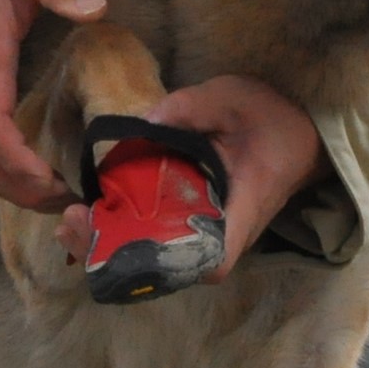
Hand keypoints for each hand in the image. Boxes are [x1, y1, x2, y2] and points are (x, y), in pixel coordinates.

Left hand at [53, 74, 326, 279]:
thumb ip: (193, 107)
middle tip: (73, 223)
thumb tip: (146, 122)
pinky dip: (121, 233)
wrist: (298, 131)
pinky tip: (89, 213)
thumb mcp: (234, 98)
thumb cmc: (271, 118)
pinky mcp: (193, 221)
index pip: (212, 260)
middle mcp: (224, 232)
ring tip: (70, 220)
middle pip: (170, 268)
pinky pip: (155, 239)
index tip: (122, 243)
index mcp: (242, 208)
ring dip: (112, 247)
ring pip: (158, 259)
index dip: (168, 265)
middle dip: (116, 255)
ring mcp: (207, 231)